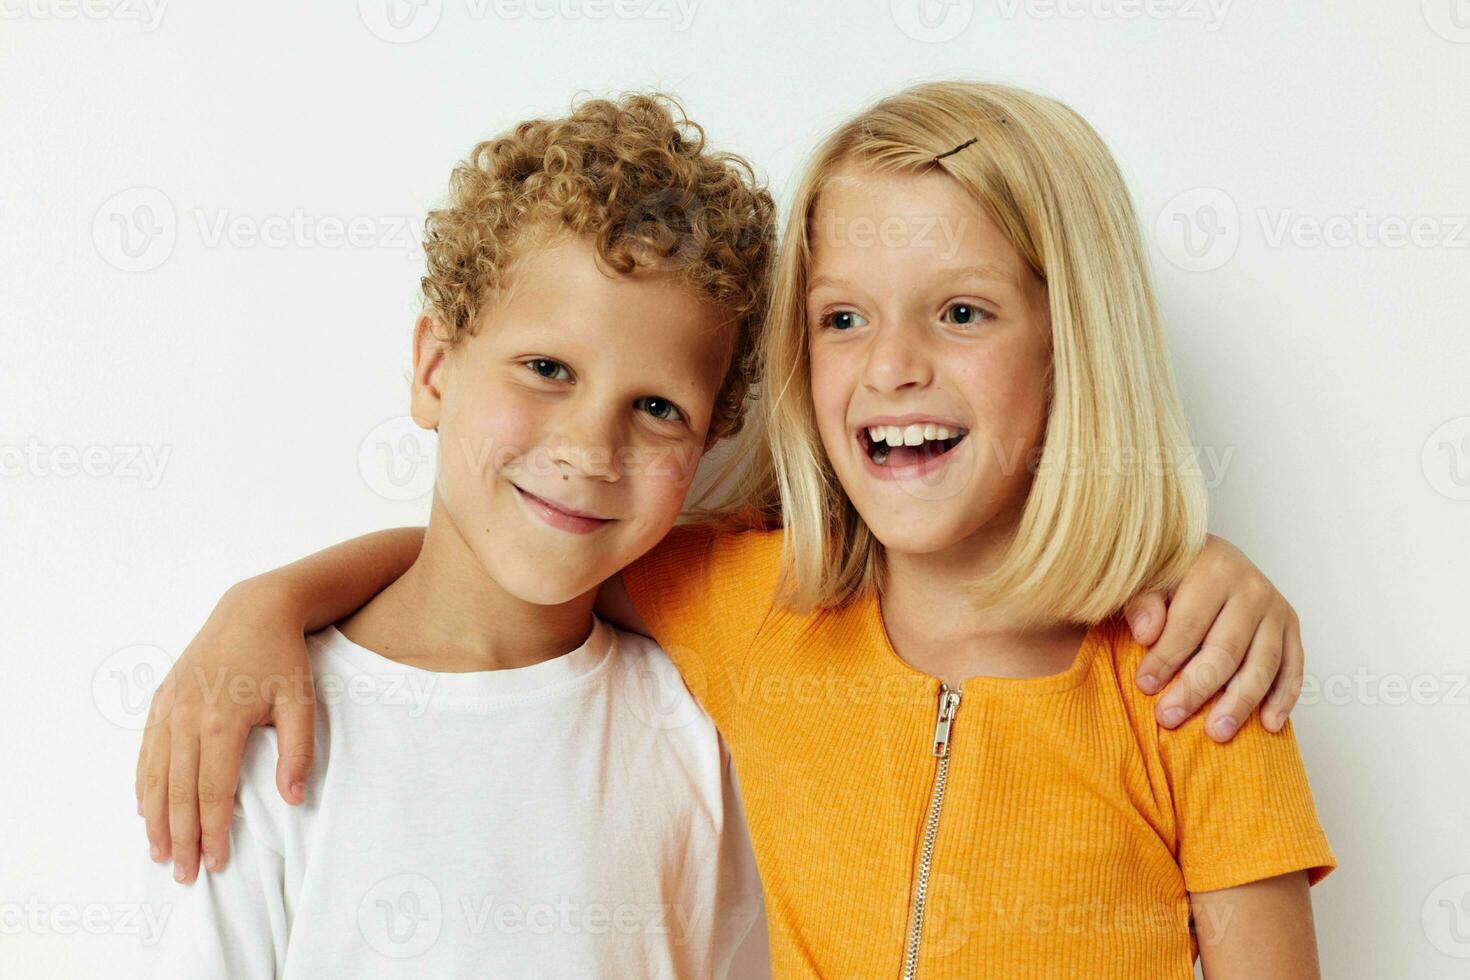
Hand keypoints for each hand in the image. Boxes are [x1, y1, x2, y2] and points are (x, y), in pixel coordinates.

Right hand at [136, 580, 316, 882]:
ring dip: (155, 818)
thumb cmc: (283, 658)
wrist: (254, 610)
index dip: (213, 832)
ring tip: (159, 853)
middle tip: (184, 875)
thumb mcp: (301, 701)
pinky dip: (144, 784)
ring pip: (156, 775)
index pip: (213, 791)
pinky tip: (145, 809)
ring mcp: (169, 707)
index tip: (217, 863)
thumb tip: (294, 799)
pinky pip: (147, 751)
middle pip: (179, 791)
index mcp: (221, 720)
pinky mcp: (161, 699)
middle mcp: (186, 716)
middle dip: (180, 837)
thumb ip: (298, 751)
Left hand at [1123, 535, 1302, 741]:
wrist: (1206, 554)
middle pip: (1226, 650)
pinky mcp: (1291, 626)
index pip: (1188, 625)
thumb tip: (1147, 635)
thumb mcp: (1148, 577)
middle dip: (1196, 688)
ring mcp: (1276, 608)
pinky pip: (1293, 667)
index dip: (1165, 659)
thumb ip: (1142, 603)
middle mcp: (1252, 587)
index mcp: (1214, 568)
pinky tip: (1269, 724)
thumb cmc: (1171, 571)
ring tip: (1216, 733)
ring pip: (1262, 664)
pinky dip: (1284, 697)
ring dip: (1239, 703)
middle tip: (1170, 718)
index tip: (1145, 686)